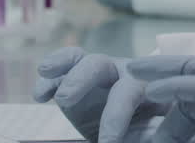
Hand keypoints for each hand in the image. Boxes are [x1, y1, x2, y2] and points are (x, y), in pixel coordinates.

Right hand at [33, 47, 166, 142]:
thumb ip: (152, 130)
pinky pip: (61, 70)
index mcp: (144, 83)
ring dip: (61, 63)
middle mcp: (120, 71)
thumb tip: (153, 134)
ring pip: (79, 59)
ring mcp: (97, 73)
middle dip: (81, 78)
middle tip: (64, 99)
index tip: (106, 142)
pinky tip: (39, 95)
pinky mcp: (75, 81)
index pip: (129, 91)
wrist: (132, 129)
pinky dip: (48, 78)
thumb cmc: (148, 129)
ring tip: (45, 72)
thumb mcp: (155, 132)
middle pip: (101, 64)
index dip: (116, 116)